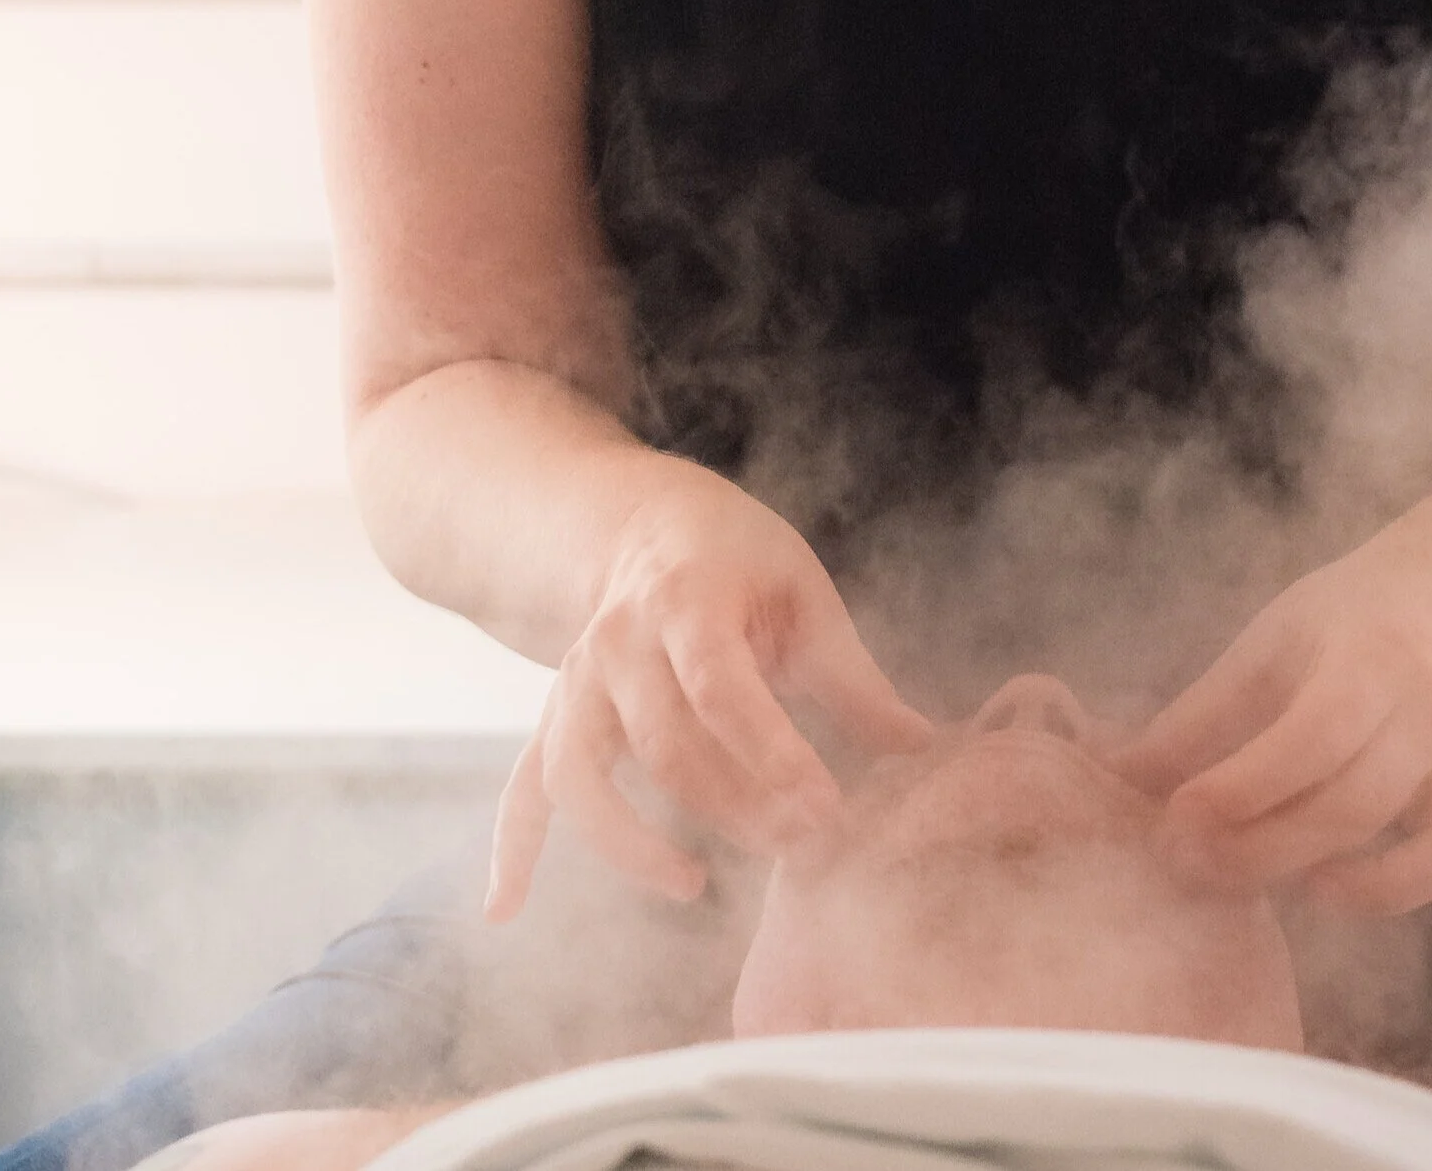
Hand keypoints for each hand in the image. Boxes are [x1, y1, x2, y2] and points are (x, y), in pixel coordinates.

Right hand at [487, 461, 930, 920]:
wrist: (640, 521)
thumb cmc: (738, 560)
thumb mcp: (804, 595)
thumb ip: (856, 681)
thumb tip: (926, 751)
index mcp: (688, 601)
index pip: (722, 690)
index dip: (773, 756)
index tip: (828, 811)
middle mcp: (618, 643)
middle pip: (663, 744)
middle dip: (732, 806)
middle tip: (803, 848)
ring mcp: (576, 683)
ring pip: (581, 775)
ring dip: (630, 842)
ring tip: (695, 884)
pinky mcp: (556, 716)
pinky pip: (524, 783)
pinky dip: (513, 847)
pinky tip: (505, 910)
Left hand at [1122, 546, 1431, 915]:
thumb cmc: (1331, 628)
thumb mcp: (1260, 651)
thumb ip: (1197, 719)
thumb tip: (1113, 774)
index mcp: (1363, 660)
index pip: (1308, 738)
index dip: (1241, 789)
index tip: (1173, 820)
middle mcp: (1424, 711)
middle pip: (1358, 803)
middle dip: (1269, 851)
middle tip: (1194, 868)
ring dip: (1373, 886)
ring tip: (1301, 887)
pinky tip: (1421, 891)